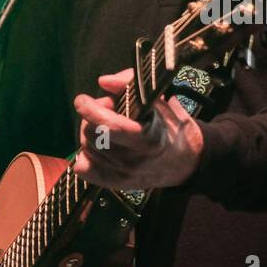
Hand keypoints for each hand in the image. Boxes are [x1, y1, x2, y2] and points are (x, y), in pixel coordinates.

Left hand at [71, 68, 203, 189]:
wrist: (183, 161)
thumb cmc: (170, 127)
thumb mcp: (158, 100)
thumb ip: (131, 85)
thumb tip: (104, 82)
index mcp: (149, 138)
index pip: (109, 126)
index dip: (91, 111)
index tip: (82, 100)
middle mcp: (135, 161)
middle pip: (92, 135)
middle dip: (92, 118)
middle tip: (105, 112)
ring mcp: (123, 176)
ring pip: (86, 148)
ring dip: (91, 134)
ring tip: (106, 128)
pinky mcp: (114, 184)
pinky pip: (83, 168)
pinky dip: (86, 155)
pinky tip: (99, 147)